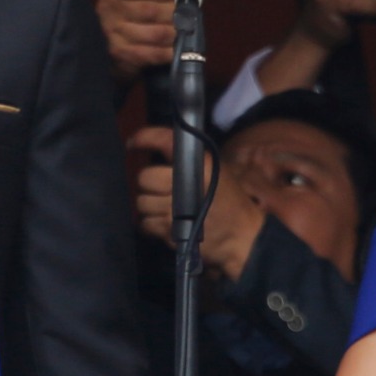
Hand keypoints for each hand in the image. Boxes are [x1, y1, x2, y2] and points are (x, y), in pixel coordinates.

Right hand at [95, 0, 175, 81]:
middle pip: (149, 10)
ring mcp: (112, 33)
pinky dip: (169, 51)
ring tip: (183, 30)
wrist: (110, 38)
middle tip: (186, 15)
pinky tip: (176, 47)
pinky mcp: (120, 54)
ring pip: (155, 34)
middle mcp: (108, 8)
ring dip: (174, 32)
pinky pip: (152, 53)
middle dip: (173, 13)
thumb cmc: (130, 9)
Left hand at [128, 125, 260, 281]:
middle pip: (145, 178)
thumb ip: (192, 163)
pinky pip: (145, 223)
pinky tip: (163, 223)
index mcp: (200, 164)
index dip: (145, 138)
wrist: (242, 237)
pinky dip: (150, 224)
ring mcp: (174, 208)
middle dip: (148, 184)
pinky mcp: (169, 230)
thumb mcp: (217, 173)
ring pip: (141, 202)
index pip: (164, 140)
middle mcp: (184, 182)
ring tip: (163, 208)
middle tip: (158, 189)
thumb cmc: (231, 203)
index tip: (133, 143)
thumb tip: (162, 154)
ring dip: (148, 206)